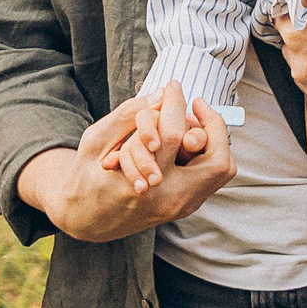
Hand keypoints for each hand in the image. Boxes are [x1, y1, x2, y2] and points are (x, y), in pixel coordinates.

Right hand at [17, 88, 235, 242]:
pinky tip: (186, 137)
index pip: (174, 137)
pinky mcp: (185, 207)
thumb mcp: (95, 141)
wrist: (86, 220)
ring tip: (189, 120)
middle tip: (195, 105)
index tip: (172, 88)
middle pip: (217, 162)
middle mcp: (169, 200)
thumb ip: (127, 116)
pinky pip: (211, 177)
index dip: (177, 106)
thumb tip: (160, 95)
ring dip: (213, 140)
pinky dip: (206, 153)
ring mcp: (181, 207)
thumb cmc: (85, 176)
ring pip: (221, 170)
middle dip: (213, 126)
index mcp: (142, 184)